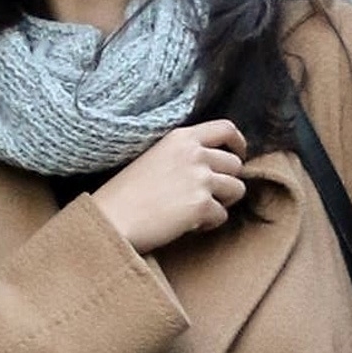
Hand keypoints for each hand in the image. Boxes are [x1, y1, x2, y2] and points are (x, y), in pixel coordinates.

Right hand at [96, 121, 248, 251]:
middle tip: (205, 196)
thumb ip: (186, 154)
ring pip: (237, 190)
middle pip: (236, 165)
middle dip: (226, 182)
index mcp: (182, 138)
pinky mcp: (202, 205)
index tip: (239, 156)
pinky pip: (222, 216)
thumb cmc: (128, 192)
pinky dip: (208, 224)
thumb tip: (217, 164)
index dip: (239, 144)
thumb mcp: (157, 156)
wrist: (112, 218)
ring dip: (221, 203)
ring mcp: (200, 179)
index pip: (226, 128)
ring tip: (195, 210)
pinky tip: (186, 223)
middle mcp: (195, 154)